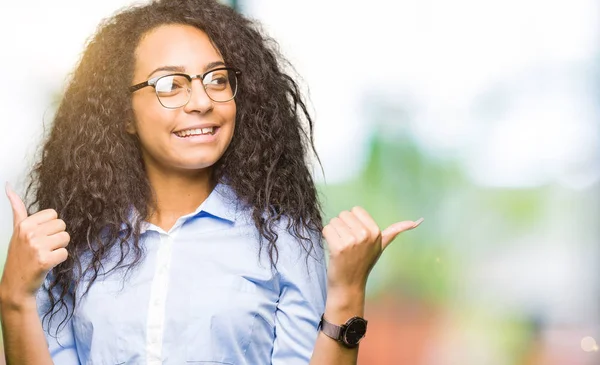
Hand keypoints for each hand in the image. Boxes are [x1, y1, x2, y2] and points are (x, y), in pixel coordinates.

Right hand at [0, 183, 69, 304]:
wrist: (15, 285)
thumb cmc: (19, 255)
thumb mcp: (16, 231)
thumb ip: (17, 209)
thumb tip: (9, 186)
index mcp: (24, 224)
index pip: (54, 214)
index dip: (50, 227)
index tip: (40, 237)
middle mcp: (29, 233)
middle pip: (62, 225)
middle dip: (56, 237)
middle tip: (43, 248)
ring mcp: (37, 247)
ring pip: (66, 238)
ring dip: (59, 248)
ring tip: (45, 255)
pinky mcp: (45, 261)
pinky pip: (65, 253)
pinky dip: (59, 259)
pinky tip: (47, 264)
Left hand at [322, 206, 422, 291]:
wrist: (349, 284)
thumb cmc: (363, 263)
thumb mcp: (381, 246)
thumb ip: (395, 231)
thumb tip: (416, 222)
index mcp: (376, 231)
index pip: (355, 210)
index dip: (353, 222)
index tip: (356, 236)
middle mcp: (365, 235)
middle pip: (343, 214)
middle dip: (342, 227)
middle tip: (348, 244)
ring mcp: (352, 241)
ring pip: (334, 221)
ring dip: (334, 233)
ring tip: (341, 247)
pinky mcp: (339, 247)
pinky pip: (327, 229)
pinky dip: (327, 237)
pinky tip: (333, 250)